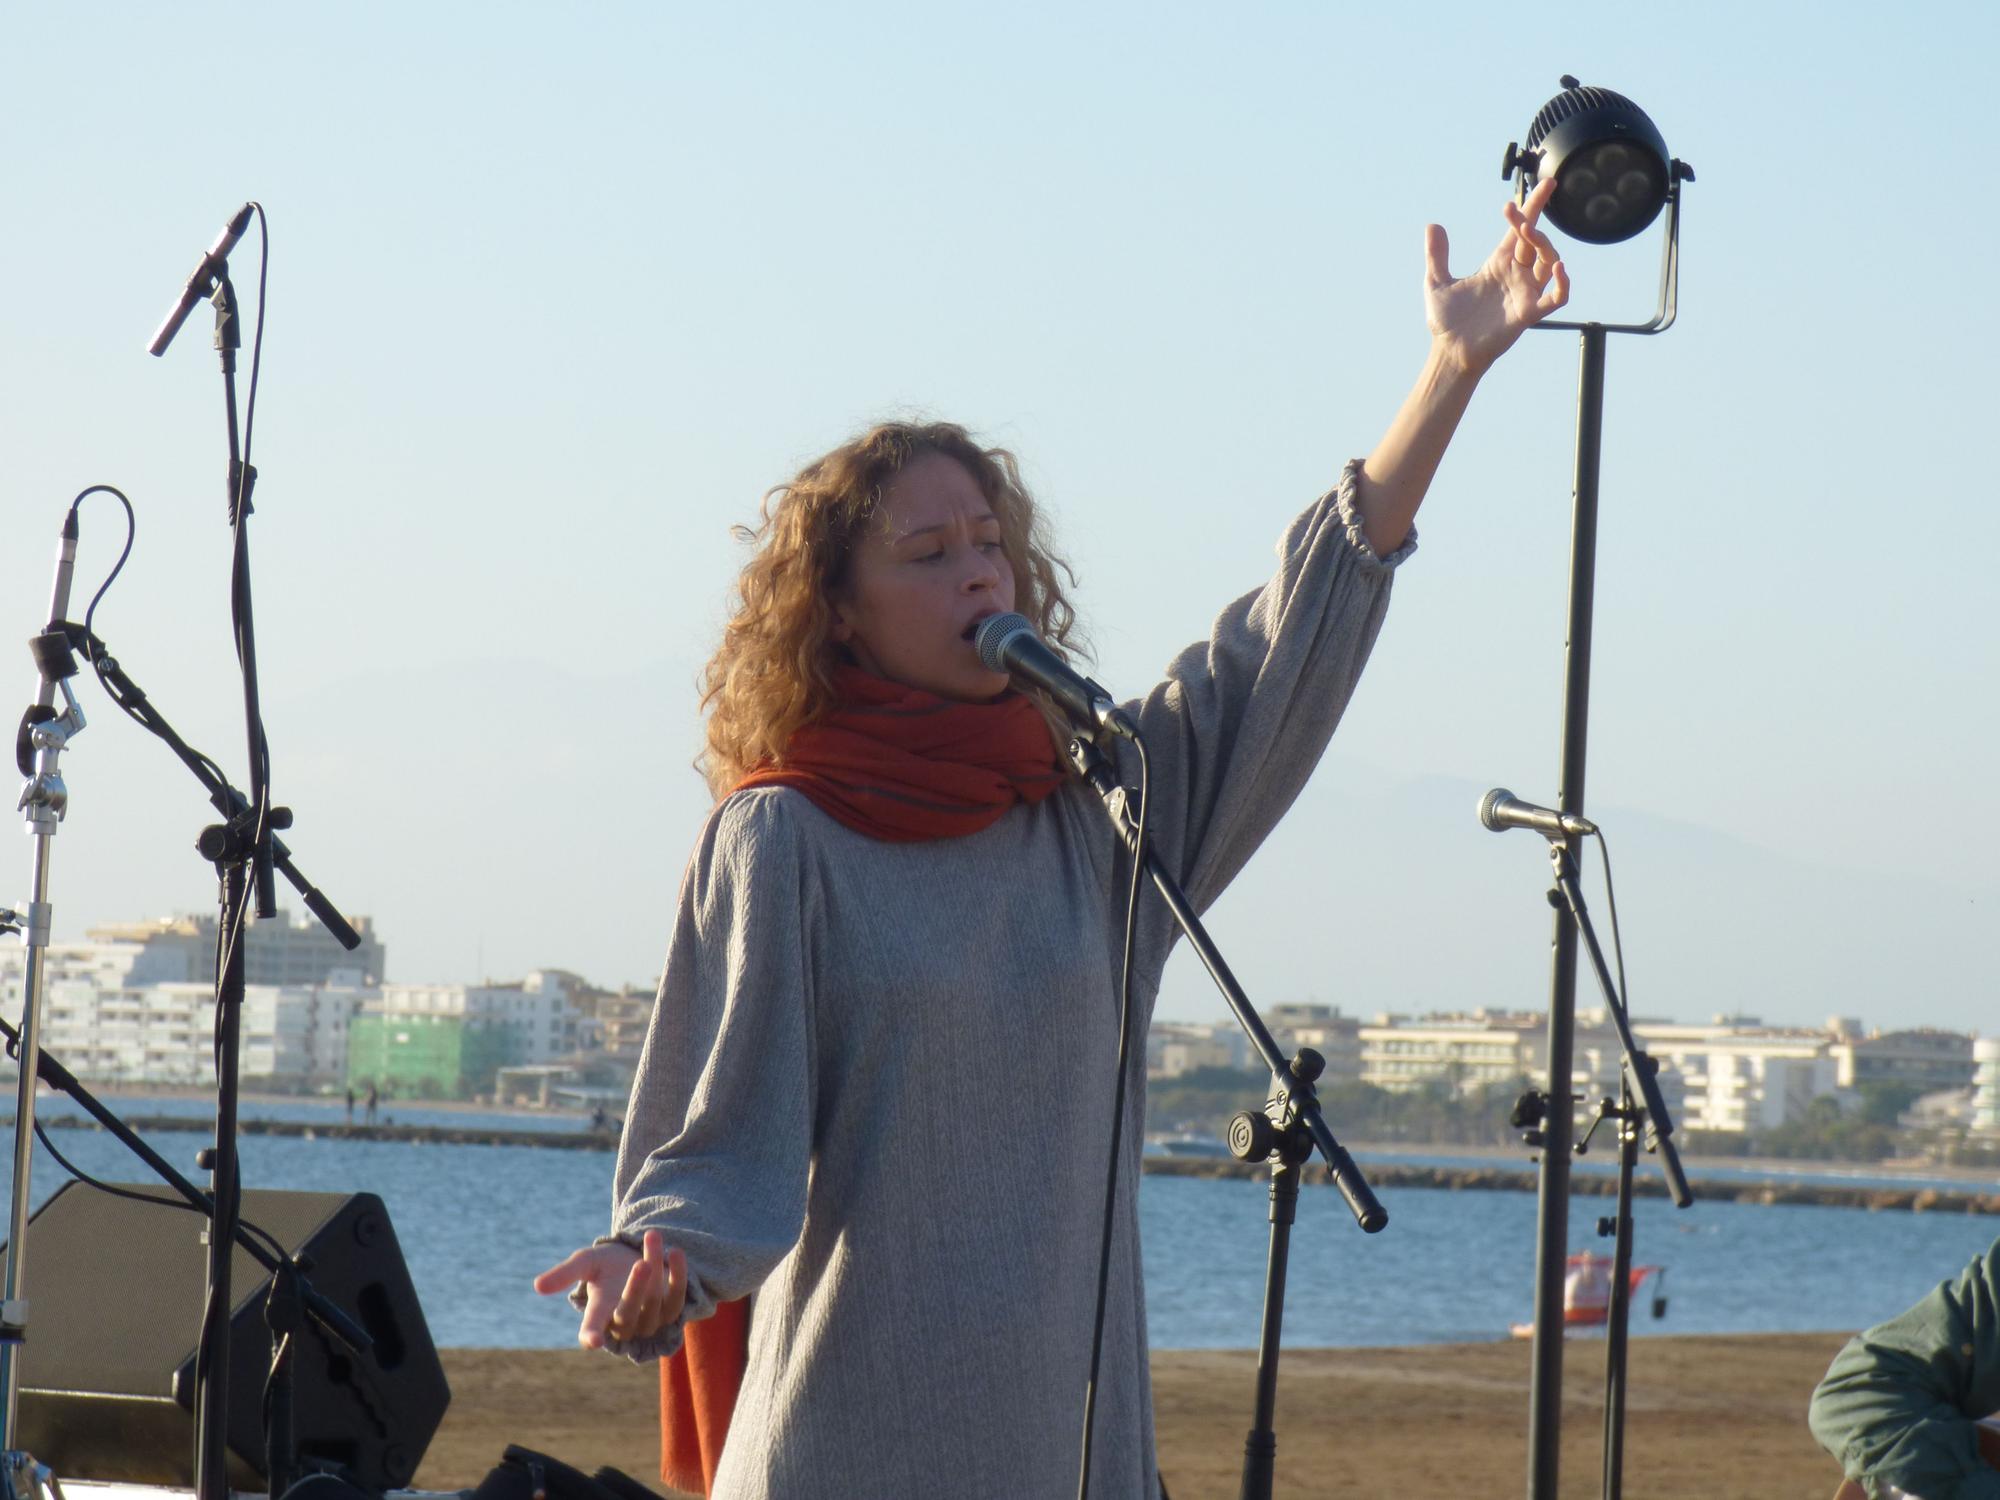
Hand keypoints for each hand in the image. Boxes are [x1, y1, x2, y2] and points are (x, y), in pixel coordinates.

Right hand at [533, 1229, 686, 1349]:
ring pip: (655, 1301)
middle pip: (629, 1315)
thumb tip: (537, 1286)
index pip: (592, 1330)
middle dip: (636, 1290)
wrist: (636, 1257)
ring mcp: (649, 1319)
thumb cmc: (605, 1264)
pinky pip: (678, 1297)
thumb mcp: (585, 1262)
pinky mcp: (671, 1309)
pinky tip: (675, 1251)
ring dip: (656, 1268)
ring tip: (651, 1235)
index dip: (591, 1335)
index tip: (592, 1341)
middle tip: (640, 1264)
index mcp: (599, 1313)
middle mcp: (624, 1322)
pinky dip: (678, 1275)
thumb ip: (565, 1273)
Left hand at [1424, 177, 1570, 375]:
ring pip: (1548, 261)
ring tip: (1528, 231)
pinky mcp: (1528, 314)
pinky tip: (1557, 268)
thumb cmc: (1447, 323)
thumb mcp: (1436, 282)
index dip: (1530, 208)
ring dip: (1544, 244)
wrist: (1449, 353)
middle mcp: (1515, 275)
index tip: (1537, 188)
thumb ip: (1437, 255)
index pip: (1520, 230)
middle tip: (1514, 213)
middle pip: (1534, 240)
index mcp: (1498, 264)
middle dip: (1530, 221)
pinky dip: (1562, 283)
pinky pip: (1557, 297)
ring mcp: (1524, 293)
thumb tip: (1433, 225)